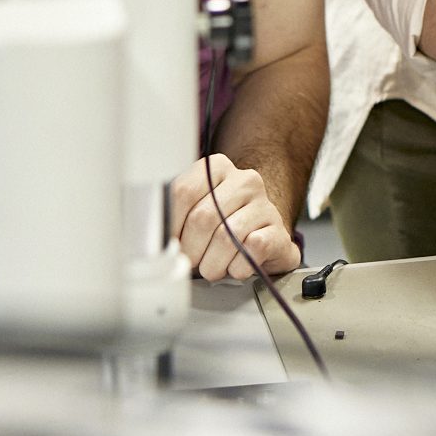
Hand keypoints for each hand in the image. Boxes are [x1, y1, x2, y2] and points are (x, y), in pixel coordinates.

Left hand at [169, 154, 298, 282]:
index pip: (184, 192)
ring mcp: (264, 205)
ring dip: (212, 264)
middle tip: (191, 261)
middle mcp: (244, 180)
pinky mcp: (279, 231)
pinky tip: (236, 265)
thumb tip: (157, 239)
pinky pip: (250, 251)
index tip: (170, 243)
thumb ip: (173, 215)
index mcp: (216, 168)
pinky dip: (237, 267)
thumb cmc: (220, 226)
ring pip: (226, 238)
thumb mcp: (193, 211)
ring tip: (213, 267)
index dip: (171, 225)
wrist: (260, 237)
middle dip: (191, 250)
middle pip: (203, 218)